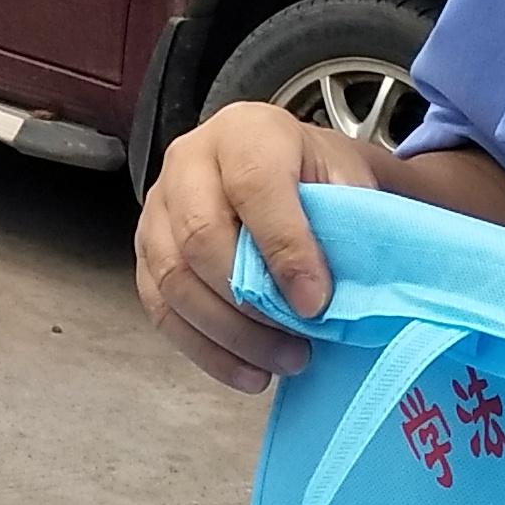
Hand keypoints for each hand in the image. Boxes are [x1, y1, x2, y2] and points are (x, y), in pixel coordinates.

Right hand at [134, 103, 392, 392]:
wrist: (280, 167)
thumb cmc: (315, 177)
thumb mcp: (347, 179)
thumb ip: (352, 220)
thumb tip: (359, 289)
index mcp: (246, 132)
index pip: (256, 187)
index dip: (285, 250)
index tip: (316, 304)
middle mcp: (189, 161)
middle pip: (200, 238)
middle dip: (251, 304)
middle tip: (300, 345)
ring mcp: (158, 207)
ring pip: (173, 280)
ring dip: (229, 335)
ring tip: (282, 362)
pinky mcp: (145, 251)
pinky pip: (160, 308)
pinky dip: (204, 349)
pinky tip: (248, 372)